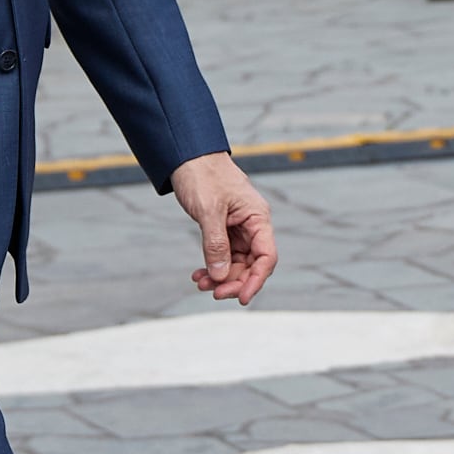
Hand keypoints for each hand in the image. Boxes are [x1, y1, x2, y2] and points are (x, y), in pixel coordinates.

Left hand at [170, 152, 277, 305]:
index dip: (256, 280)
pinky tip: (198, 274)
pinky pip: (223, 255)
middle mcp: (252, 224)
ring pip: (236, 262)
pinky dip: (212, 266)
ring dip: (220, 276)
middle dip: (234, 281)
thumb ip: (216, 244)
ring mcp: (238, 228)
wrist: (187, 155)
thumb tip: (221, 276)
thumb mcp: (209, 210)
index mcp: (257, 217)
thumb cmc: (203, 175)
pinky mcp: (224, 228)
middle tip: (213, 292)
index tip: (242, 298)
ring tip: (200, 283)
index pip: (266, 256)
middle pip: (252, 264)